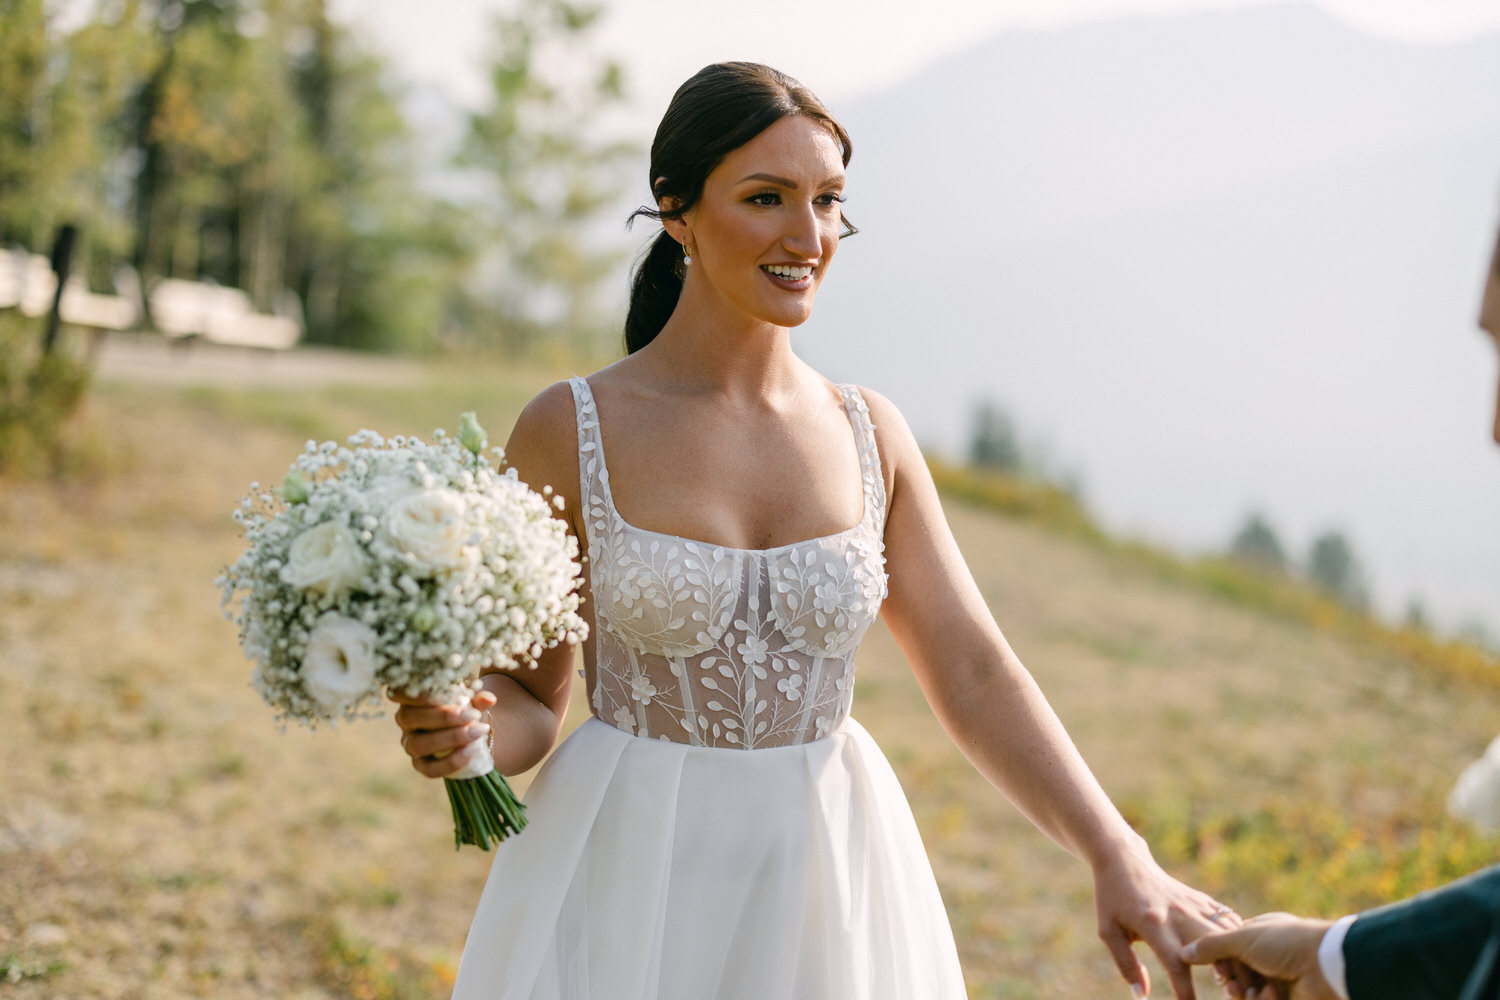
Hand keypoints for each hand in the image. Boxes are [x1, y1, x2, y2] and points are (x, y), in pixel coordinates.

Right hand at [390, 686, 495, 778]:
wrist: (467, 729)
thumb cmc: (463, 706)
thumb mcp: (470, 699)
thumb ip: (477, 698)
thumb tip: (489, 699)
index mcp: (411, 697)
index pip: (400, 693)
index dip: (421, 694)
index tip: (449, 692)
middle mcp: (405, 719)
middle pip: (410, 718)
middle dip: (444, 717)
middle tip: (473, 715)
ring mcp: (409, 743)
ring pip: (419, 744)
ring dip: (451, 738)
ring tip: (478, 732)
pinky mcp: (419, 764)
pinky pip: (429, 768)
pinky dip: (451, 761)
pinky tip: (472, 750)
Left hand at [1092, 839, 1253, 998]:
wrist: (1124, 860)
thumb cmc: (1112, 899)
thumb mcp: (1109, 931)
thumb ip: (1125, 964)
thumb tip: (1141, 996)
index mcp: (1154, 925)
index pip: (1176, 964)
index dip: (1185, 991)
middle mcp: (1179, 915)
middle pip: (1214, 948)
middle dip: (1228, 974)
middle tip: (1235, 994)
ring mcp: (1194, 905)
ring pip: (1228, 934)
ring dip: (1239, 958)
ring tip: (1245, 980)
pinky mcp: (1202, 899)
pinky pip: (1229, 921)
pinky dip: (1240, 939)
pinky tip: (1244, 956)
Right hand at [1180, 913, 1338, 999]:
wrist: (1325, 965)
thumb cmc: (1284, 943)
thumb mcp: (1242, 938)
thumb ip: (1211, 946)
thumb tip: (1184, 953)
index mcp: (1259, 934)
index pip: (1230, 950)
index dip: (1221, 962)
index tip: (1219, 968)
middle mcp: (1269, 956)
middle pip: (1238, 975)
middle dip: (1233, 983)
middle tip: (1232, 986)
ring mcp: (1280, 978)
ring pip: (1250, 994)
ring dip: (1250, 995)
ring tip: (1254, 992)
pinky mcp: (1288, 998)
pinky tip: (1272, 995)